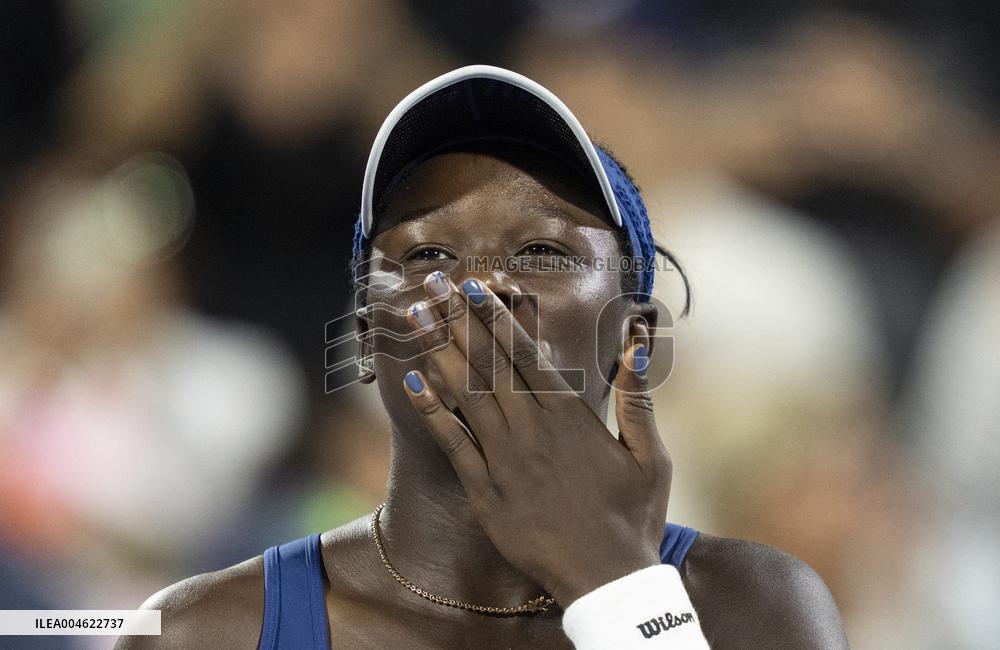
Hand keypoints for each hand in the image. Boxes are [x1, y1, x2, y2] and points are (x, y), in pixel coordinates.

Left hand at [402, 272, 671, 606]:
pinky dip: (432, 411)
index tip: (475, 288)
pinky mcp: (486, 493)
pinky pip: (453, 444)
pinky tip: (413, 381)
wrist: (607, 580)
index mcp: (570, 415)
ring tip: (418, 317)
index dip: (497, 317)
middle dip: (459, 319)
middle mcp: (533, 430)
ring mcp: (505, 461)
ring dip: (440, 350)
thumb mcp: (650, 455)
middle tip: (433, 284)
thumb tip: (637, 343)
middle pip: (489, 363)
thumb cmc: (634, 517)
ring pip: (466, 394)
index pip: (526, 354)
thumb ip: (637, 397)